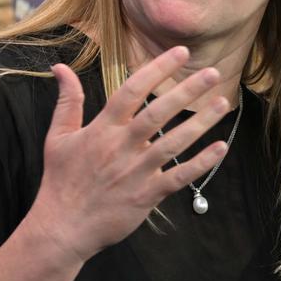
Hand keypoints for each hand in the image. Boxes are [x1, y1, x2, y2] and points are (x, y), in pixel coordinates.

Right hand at [30, 46, 230, 264]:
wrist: (62, 227)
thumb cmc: (61, 180)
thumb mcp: (58, 136)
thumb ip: (67, 100)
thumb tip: (60, 66)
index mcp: (102, 129)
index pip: (132, 90)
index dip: (157, 69)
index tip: (180, 52)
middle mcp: (121, 147)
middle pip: (158, 112)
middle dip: (186, 90)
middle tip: (213, 72)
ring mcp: (136, 172)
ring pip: (173, 143)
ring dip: (200, 123)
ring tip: (223, 103)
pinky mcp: (146, 196)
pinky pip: (179, 177)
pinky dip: (201, 164)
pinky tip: (221, 148)